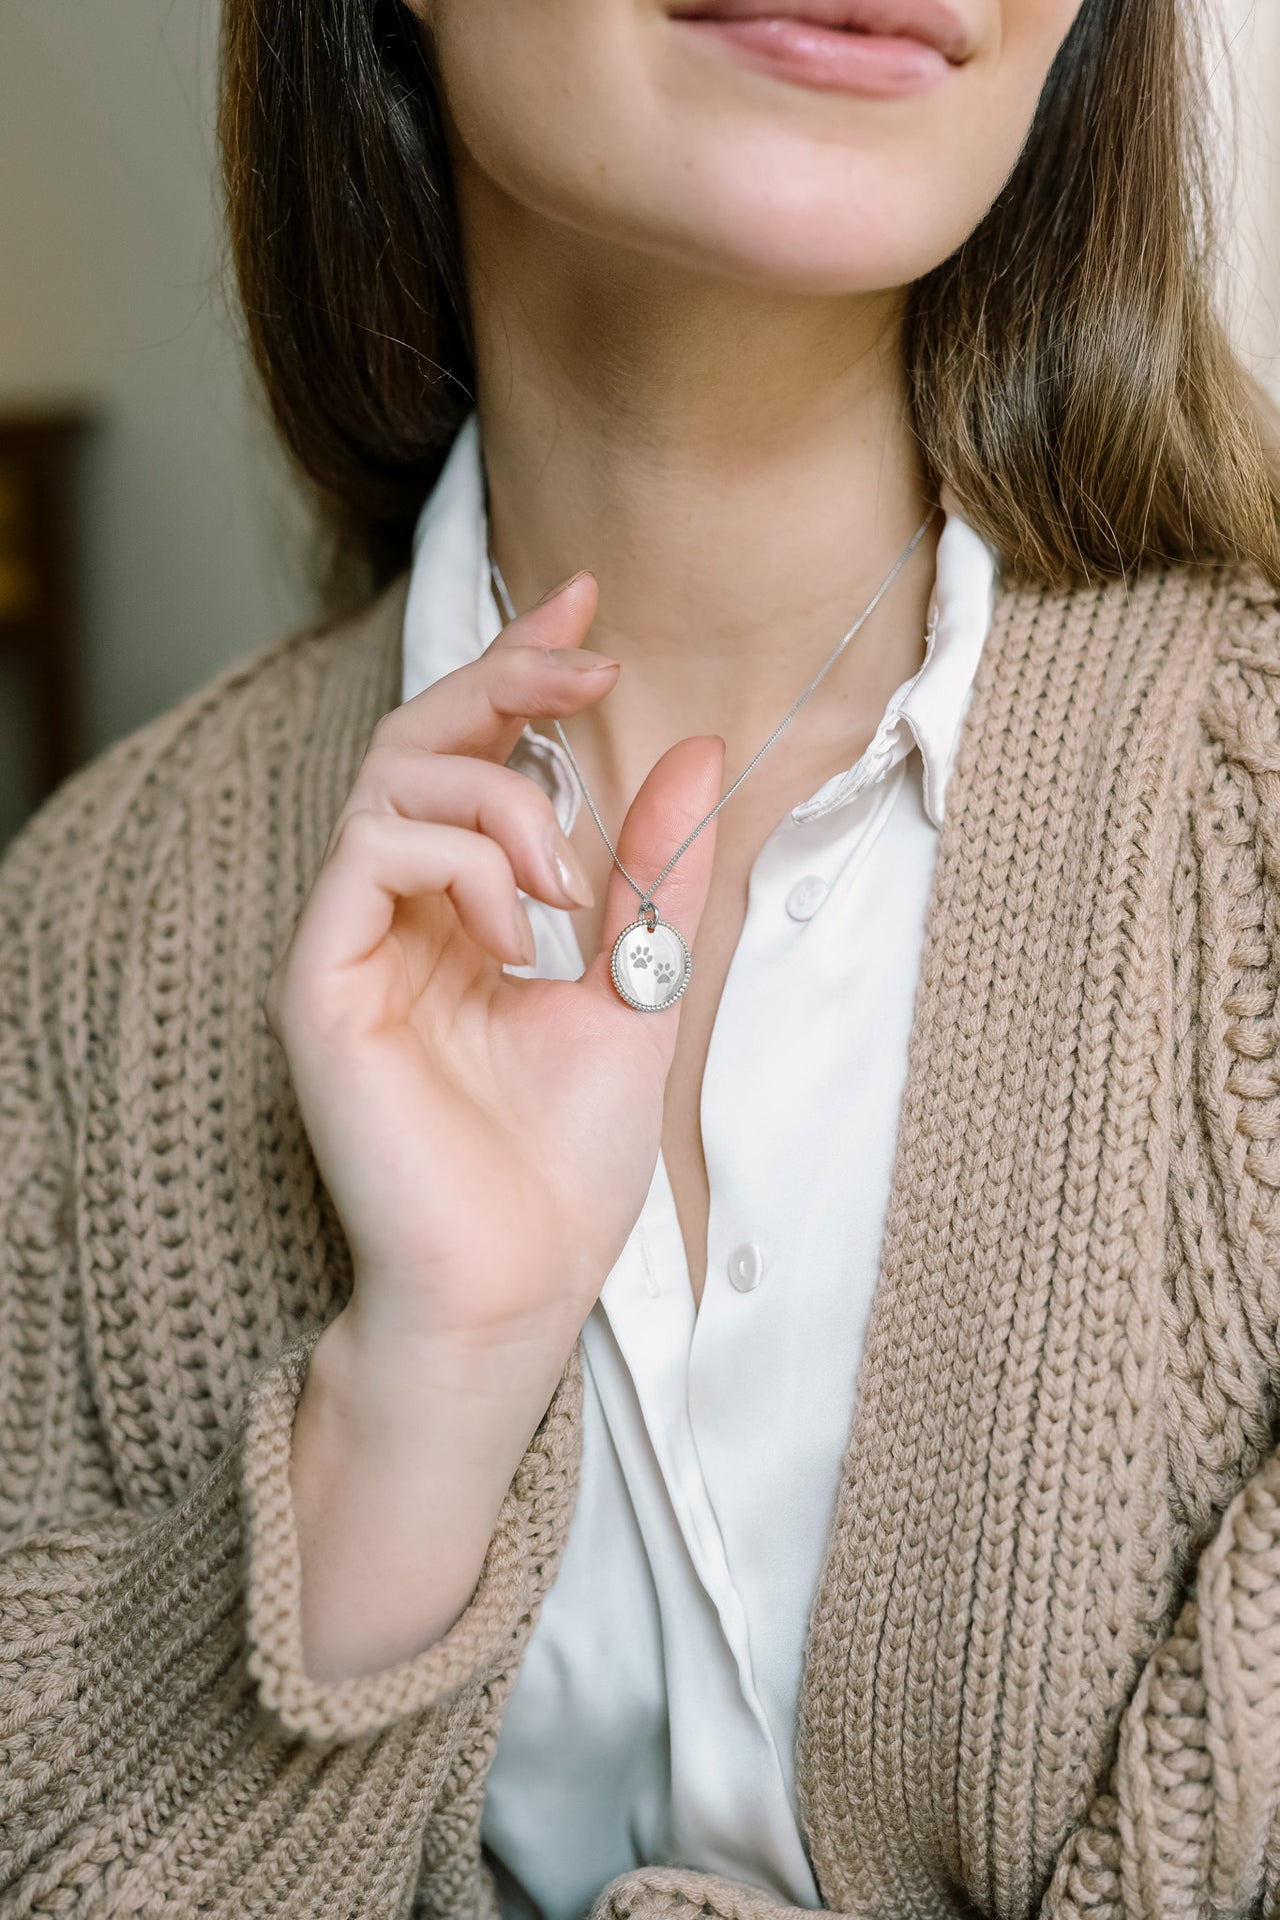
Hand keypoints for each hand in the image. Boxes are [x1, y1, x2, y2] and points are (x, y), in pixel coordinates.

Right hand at [270, 572, 721, 1675]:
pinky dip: (461, 859)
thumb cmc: (568, 1156)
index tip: (589, 600)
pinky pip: (372, 854)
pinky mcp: (322, 978)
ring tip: (568, 879)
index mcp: (469, 906)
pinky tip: (520, 924)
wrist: (523, 1276)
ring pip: (394, 780)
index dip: (525, 666)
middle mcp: (401, 910)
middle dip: (507, 680)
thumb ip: (653, 872)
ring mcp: (354, 941)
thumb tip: (699, 748)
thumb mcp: (641, 987)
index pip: (480, 754)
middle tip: (588, 660)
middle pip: (422, 739)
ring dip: (501, 795)